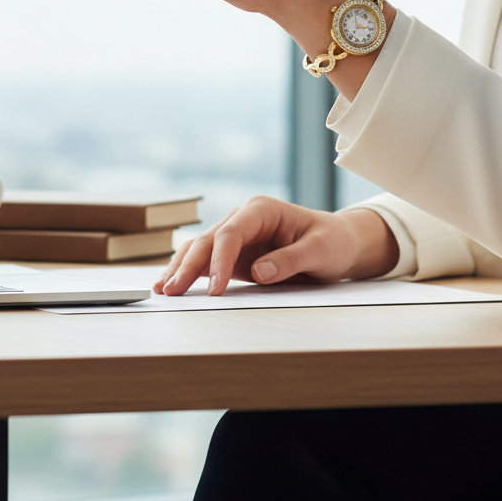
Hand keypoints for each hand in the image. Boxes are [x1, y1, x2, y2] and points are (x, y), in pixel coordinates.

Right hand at [152, 195, 399, 296]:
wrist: (339, 243)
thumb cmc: (333, 242)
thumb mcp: (320, 250)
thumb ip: (291, 259)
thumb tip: (259, 272)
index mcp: (262, 209)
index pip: (232, 232)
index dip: (220, 259)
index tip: (215, 287)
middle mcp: (243, 218)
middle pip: (208, 240)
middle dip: (189, 265)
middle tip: (172, 290)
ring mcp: (236, 236)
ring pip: (200, 249)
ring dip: (181, 269)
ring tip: (162, 290)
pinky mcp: (234, 255)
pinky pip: (205, 262)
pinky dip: (188, 272)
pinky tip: (170, 284)